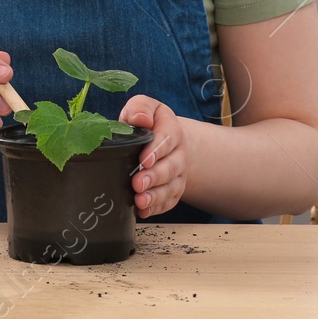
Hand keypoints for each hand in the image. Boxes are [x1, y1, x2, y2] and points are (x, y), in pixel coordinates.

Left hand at [121, 96, 185, 217]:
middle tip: (137, 183)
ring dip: (156, 196)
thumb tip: (139, 119)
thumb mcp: (143, 107)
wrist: (164, 140)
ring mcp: (178, 174)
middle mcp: (179, 154)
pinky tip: (142, 211)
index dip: (156, 151)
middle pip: (171, 167)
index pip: (168, 139)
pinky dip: (156, 208)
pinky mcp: (173, 190)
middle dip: (155, 177)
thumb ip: (140, 108)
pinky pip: (169, 201)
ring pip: (172, 187)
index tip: (143, 160)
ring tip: (139, 201)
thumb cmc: (148, 123)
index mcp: (172, 130)